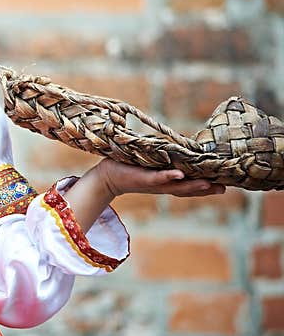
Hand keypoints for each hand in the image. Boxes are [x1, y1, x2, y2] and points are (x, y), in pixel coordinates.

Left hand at [94, 158, 225, 197]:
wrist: (109, 175)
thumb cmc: (132, 166)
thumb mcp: (154, 163)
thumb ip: (168, 158)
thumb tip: (183, 147)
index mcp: (169, 181)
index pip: (191, 184)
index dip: (208, 185)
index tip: (226, 183)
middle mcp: (164, 185)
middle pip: (189, 189)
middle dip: (207, 189)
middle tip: (225, 188)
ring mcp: (155, 182)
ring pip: (177, 186)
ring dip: (193, 186)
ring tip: (210, 184)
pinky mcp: (143, 178)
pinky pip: (158, 178)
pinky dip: (169, 176)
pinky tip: (180, 174)